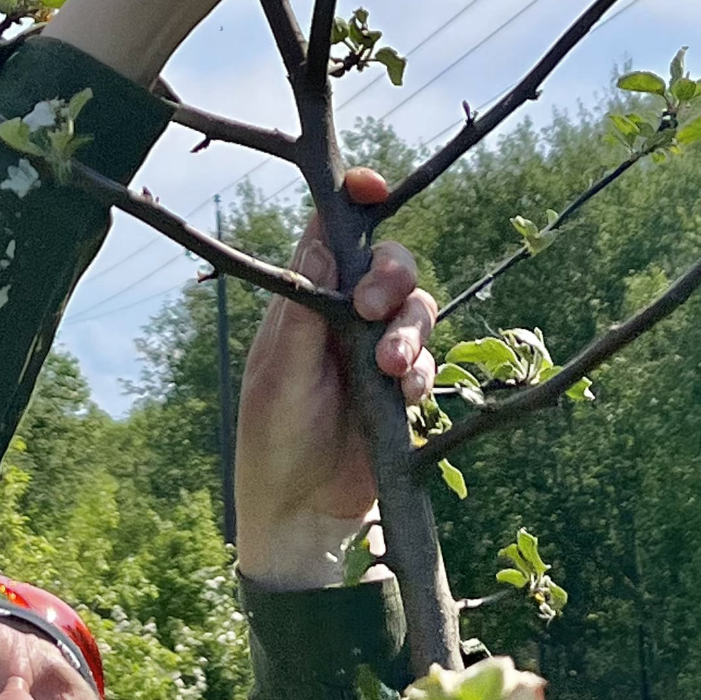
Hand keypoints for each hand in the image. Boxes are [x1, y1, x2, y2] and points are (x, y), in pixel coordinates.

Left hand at [232, 170, 435, 589]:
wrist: (300, 514)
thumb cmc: (272, 439)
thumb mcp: (280, 374)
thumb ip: (305, 311)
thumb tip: (323, 238)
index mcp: (306, 299)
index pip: (333, 231)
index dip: (356, 198)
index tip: (372, 185)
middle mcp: (345, 316)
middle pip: (390, 265)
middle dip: (393, 277)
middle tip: (373, 308)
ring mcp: (377, 351)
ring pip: (417, 311)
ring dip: (410, 332)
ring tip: (390, 370)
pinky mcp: (403, 389)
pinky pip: (429, 362)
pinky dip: (422, 372)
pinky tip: (405, 396)